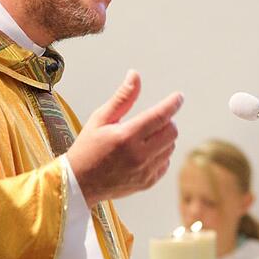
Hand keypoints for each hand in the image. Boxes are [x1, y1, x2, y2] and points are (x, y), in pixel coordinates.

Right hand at [66, 69, 181, 205]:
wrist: (79, 184)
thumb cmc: (87, 148)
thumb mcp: (100, 119)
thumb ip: (122, 98)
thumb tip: (135, 75)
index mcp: (126, 137)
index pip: (160, 116)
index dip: (172, 104)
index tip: (178, 97)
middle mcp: (138, 156)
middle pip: (171, 131)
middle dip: (167, 121)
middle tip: (153, 119)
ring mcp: (145, 171)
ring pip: (170, 147)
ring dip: (164, 137)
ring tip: (144, 136)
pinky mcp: (148, 182)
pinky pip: (165, 163)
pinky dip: (160, 154)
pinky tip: (144, 152)